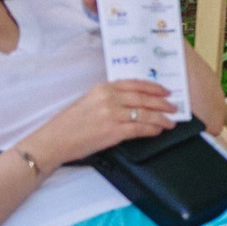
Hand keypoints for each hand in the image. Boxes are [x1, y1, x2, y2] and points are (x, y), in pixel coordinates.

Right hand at [30, 77, 176, 166]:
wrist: (53, 141)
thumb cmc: (69, 124)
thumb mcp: (88, 101)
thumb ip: (109, 97)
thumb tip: (134, 100)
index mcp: (103, 88)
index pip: (136, 84)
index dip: (154, 87)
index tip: (165, 91)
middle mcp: (109, 98)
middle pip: (145, 98)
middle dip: (163, 103)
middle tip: (173, 106)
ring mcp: (112, 115)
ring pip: (146, 114)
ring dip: (162, 118)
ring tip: (170, 121)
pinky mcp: (113, 131)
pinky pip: (140, 128)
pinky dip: (152, 129)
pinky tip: (158, 130)